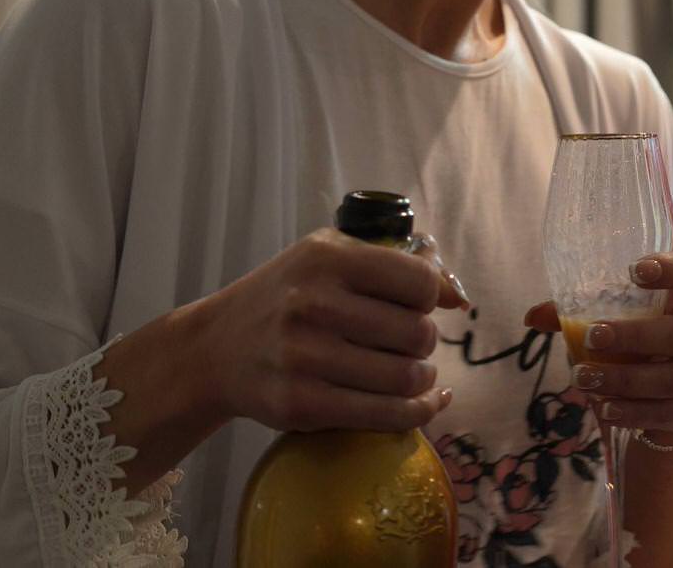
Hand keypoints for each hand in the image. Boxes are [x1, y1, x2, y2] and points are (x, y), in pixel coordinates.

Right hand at [193, 227, 468, 433]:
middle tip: (404, 344)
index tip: (415, 306)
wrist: (215, 349)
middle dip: (423, 342)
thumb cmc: (285, 296)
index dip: (429, 298)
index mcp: (327, 259)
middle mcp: (314, 304)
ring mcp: (305, 358)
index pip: (420, 283)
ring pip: (408, 378)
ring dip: (422, 379)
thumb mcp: (328, 256)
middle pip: (419, 334)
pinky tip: (423, 403)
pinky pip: (386, 416)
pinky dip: (418, 413)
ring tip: (409, 372)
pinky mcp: (301, 405)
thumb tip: (458, 295)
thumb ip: (395, 264)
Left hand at [524, 250, 672, 438]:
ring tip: (584, 378)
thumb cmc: (642, 330)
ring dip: (626, 380)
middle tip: (593, 336)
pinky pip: (671, 413)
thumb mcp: (618, 313)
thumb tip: (532, 316)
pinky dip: (635, 412)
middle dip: (636, 337)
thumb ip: (577, 311)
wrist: (669, 386)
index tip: (633, 270)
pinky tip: (605, 408)